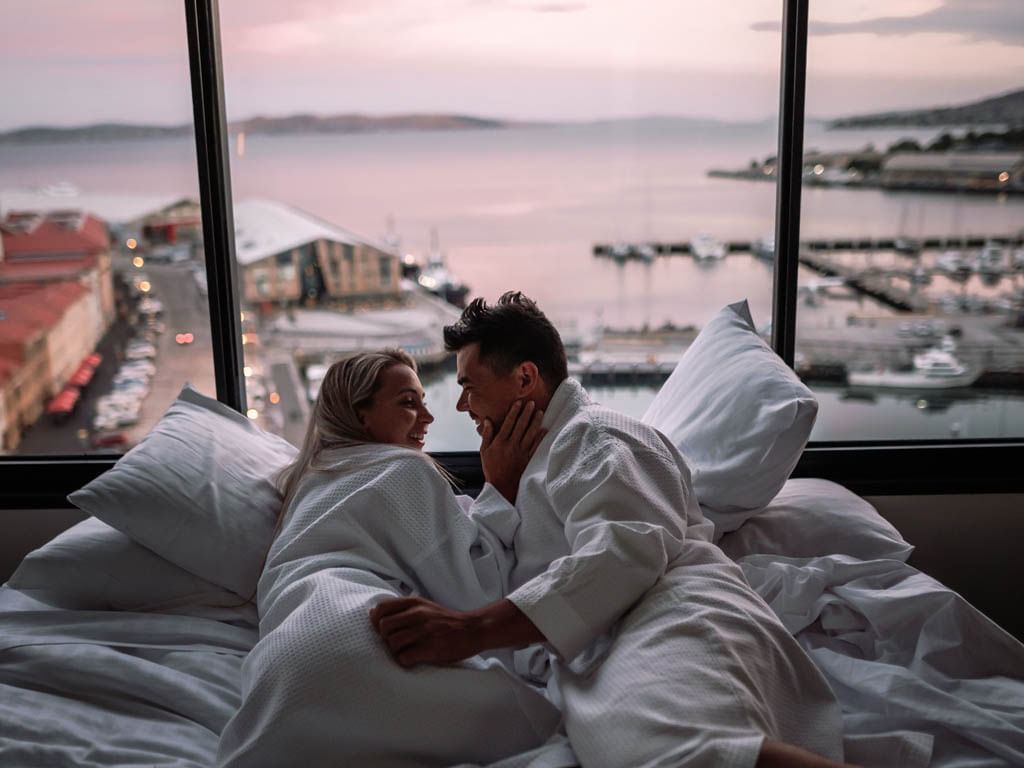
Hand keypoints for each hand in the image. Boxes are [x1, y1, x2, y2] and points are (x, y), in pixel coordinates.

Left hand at [369, 597, 544, 667]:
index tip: (384, 629)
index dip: (376, 622)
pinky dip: (405, 661)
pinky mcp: (431, 648)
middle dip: (386, 638)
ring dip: (396, 651)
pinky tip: (414, 659)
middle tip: (397, 643)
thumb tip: (372, 613)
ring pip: (392, 644)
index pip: (381, 609)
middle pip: (384, 628)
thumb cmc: (446, 620)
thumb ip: (401, 609)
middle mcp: (418, 614)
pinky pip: (404, 658)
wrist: (473, 629)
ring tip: (407, 651)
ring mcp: (424, 631)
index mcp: (414, 603)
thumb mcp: (424, 606)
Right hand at [481, 399, 545, 503]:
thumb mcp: (484, 451)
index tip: (519, 402)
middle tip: (532, 403)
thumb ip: (487, 435)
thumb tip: (487, 420)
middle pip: (520, 426)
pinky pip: (535, 446)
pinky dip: (540, 438)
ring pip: (529, 434)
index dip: (514, 412)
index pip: (508, 423)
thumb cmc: (491, 468)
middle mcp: (511, 445)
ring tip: (540, 412)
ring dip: (535, 422)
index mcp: (500, 442)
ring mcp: (520, 452)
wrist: (501, 486)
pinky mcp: (527, 459)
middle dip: (527, 413)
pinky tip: (545, 429)